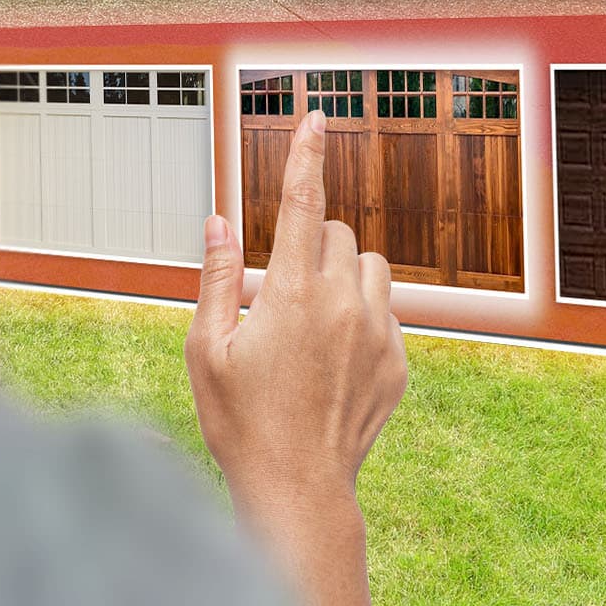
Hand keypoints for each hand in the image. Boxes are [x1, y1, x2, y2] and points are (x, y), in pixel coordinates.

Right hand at [185, 110, 406, 605]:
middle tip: (278, 298)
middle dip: (307, 247)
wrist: (298, 490)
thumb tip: (218, 219)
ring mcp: (379, 333)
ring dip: (342, 278)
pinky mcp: (399, 361)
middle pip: (335, 233)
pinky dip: (361, 320)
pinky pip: (386, 312)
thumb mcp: (205, 349)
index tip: (316, 116)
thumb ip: (217, 277)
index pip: (300, 204)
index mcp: (292, 295)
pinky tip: (331, 364)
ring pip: (369, 267)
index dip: (306, 155)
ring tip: (310, 327)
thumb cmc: (240, 422)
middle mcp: (343, 305)